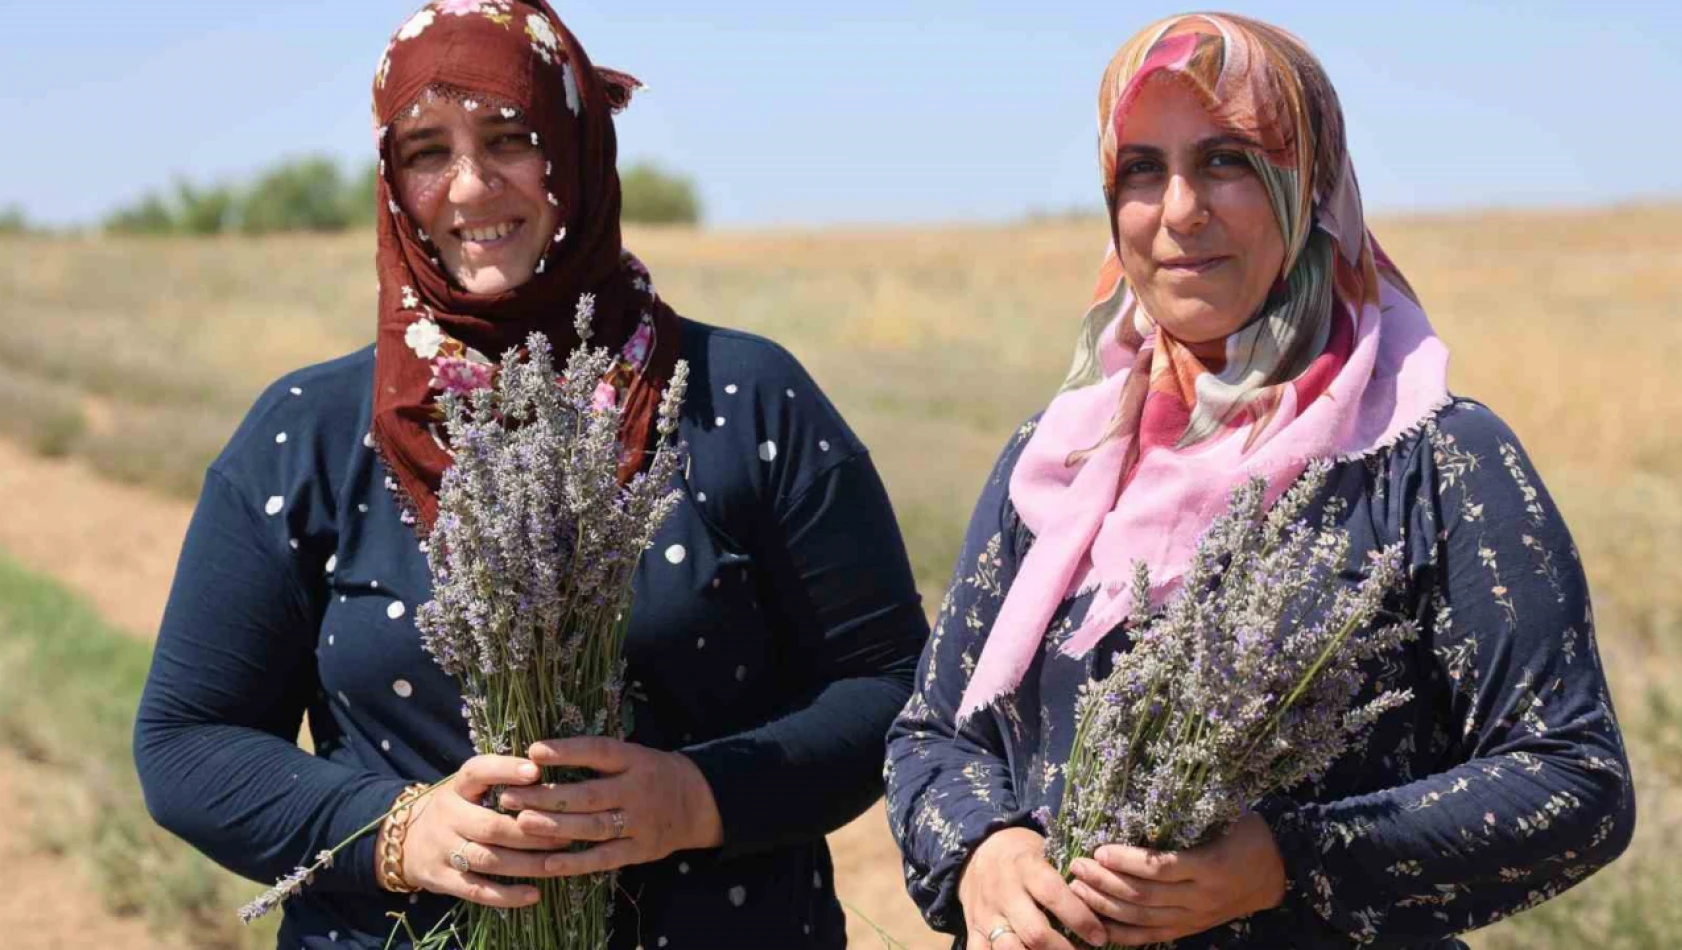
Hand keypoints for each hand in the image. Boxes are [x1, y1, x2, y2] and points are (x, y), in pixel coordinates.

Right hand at [394, 754, 567, 906]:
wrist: (404, 841)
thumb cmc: (456, 808)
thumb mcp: (467, 788)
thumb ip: (499, 779)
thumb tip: (549, 766)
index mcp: (456, 787)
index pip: (477, 772)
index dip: (505, 770)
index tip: (536, 770)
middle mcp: (447, 817)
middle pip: (491, 825)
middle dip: (531, 831)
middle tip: (567, 833)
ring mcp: (443, 850)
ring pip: (488, 859)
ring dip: (527, 863)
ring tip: (558, 863)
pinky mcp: (443, 880)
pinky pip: (477, 890)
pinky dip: (506, 895)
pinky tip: (534, 894)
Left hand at [501, 737, 723, 876]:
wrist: (697, 803)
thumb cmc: (651, 774)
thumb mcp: (633, 755)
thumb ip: (596, 756)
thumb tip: (539, 753)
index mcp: (634, 760)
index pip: (598, 752)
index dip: (567, 752)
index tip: (533, 751)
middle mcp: (637, 790)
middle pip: (588, 794)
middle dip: (546, 796)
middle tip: (508, 796)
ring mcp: (640, 823)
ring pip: (593, 827)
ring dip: (555, 827)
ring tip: (521, 823)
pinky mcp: (640, 851)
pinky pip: (604, 858)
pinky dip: (576, 862)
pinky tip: (547, 863)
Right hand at [956, 827, 1109, 949]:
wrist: (980, 850)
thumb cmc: (1025, 855)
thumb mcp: (1046, 852)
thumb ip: (1066, 877)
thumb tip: (1104, 902)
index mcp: (1026, 867)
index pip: (1053, 894)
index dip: (1080, 918)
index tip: (1099, 935)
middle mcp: (1004, 892)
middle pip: (1034, 932)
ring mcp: (986, 913)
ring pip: (1007, 948)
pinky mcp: (973, 928)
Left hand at [1067, 813, 1287, 945]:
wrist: (1276, 873)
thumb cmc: (1246, 834)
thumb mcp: (1227, 816)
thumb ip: (1191, 811)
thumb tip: (1145, 786)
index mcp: (1210, 866)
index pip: (1161, 867)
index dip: (1127, 861)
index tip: (1100, 848)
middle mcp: (1201, 897)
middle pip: (1144, 895)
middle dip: (1105, 882)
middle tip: (1077, 866)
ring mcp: (1195, 917)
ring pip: (1143, 918)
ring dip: (1106, 905)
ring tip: (1077, 889)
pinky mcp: (1189, 929)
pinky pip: (1151, 936)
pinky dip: (1123, 934)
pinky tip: (1097, 925)